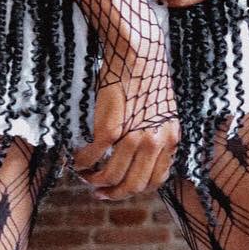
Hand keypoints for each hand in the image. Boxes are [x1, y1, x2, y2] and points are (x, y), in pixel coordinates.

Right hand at [71, 47, 179, 198]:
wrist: (138, 55)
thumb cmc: (147, 79)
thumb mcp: (163, 114)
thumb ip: (157, 136)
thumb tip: (142, 156)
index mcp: (169, 140)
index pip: (156, 180)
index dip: (136, 189)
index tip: (122, 189)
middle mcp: (155, 142)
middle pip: (134, 184)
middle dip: (115, 194)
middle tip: (100, 194)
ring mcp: (133, 137)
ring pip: (113, 176)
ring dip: (96, 182)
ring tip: (86, 178)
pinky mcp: (111, 129)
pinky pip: (95, 157)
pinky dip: (84, 163)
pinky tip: (79, 162)